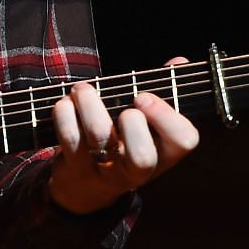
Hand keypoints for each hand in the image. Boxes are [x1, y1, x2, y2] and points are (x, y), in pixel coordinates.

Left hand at [47, 59, 199, 213]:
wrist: (86, 187)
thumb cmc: (124, 142)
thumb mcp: (149, 124)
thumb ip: (165, 90)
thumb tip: (179, 61)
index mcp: (164, 154)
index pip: (183, 141)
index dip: (167, 116)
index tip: (144, 97)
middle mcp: (137, 169)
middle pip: (142, 156)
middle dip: (132, 121)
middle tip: (123, 104)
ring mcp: (105, 171)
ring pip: (100, 136)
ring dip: (89, 103)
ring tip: (82, 90)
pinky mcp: (74, 167)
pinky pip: (69, 136)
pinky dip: (64, 112)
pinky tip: (65, 104)